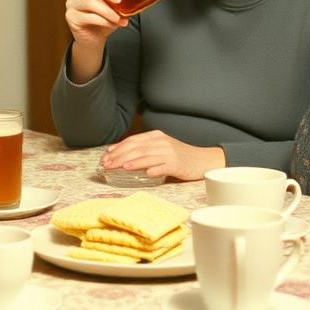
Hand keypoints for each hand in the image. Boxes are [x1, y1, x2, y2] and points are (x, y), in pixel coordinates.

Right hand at [65, 0, 127, 81]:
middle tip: (120, 0)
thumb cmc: (105, 16)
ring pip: (89, 1)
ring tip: (118, 18)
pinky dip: (104, 20)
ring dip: (107, 10)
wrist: (95, 37)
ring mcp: (71, 3)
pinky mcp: (71, 17)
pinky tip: (113, 24)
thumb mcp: (114, 2)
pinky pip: (88, 16)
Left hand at [100, 130, 224, 180]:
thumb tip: (119, 154)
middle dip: (120, 156)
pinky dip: (154, 169)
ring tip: (121, 166)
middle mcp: (162, 142)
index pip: (133, 141)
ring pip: (147, 156)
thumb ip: (143, 149)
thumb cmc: (179, 156)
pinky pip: (164, 166)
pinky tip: (145, 173)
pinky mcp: (177, 164)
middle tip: (107, 164)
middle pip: (137, 148)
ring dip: (132, 161)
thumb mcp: (160, 148)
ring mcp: (170, 153)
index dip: (118, 148)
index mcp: (156, 136)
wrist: (203, 160)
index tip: (106, 156)